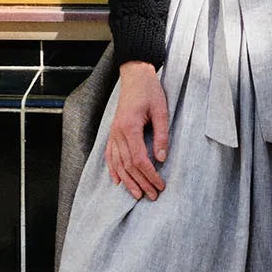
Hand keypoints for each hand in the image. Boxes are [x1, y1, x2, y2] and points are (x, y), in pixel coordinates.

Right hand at [106, 61, 168, 199]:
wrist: (135, 74)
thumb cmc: (149, 90)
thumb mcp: (161, 111)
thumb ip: (162, 135)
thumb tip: (162, 159)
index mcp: (130, 127)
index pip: (140, 159)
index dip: (150, 175)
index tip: (160, 185)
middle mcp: (118, 133)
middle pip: (128, 165)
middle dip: (141, 183)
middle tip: (153, 196)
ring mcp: (113, 133)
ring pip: (118, 163)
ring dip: (128, 181)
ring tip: (137, 195)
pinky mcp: (113, 131)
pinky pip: (110, 155)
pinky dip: (113, 169)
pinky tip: (117, 181)